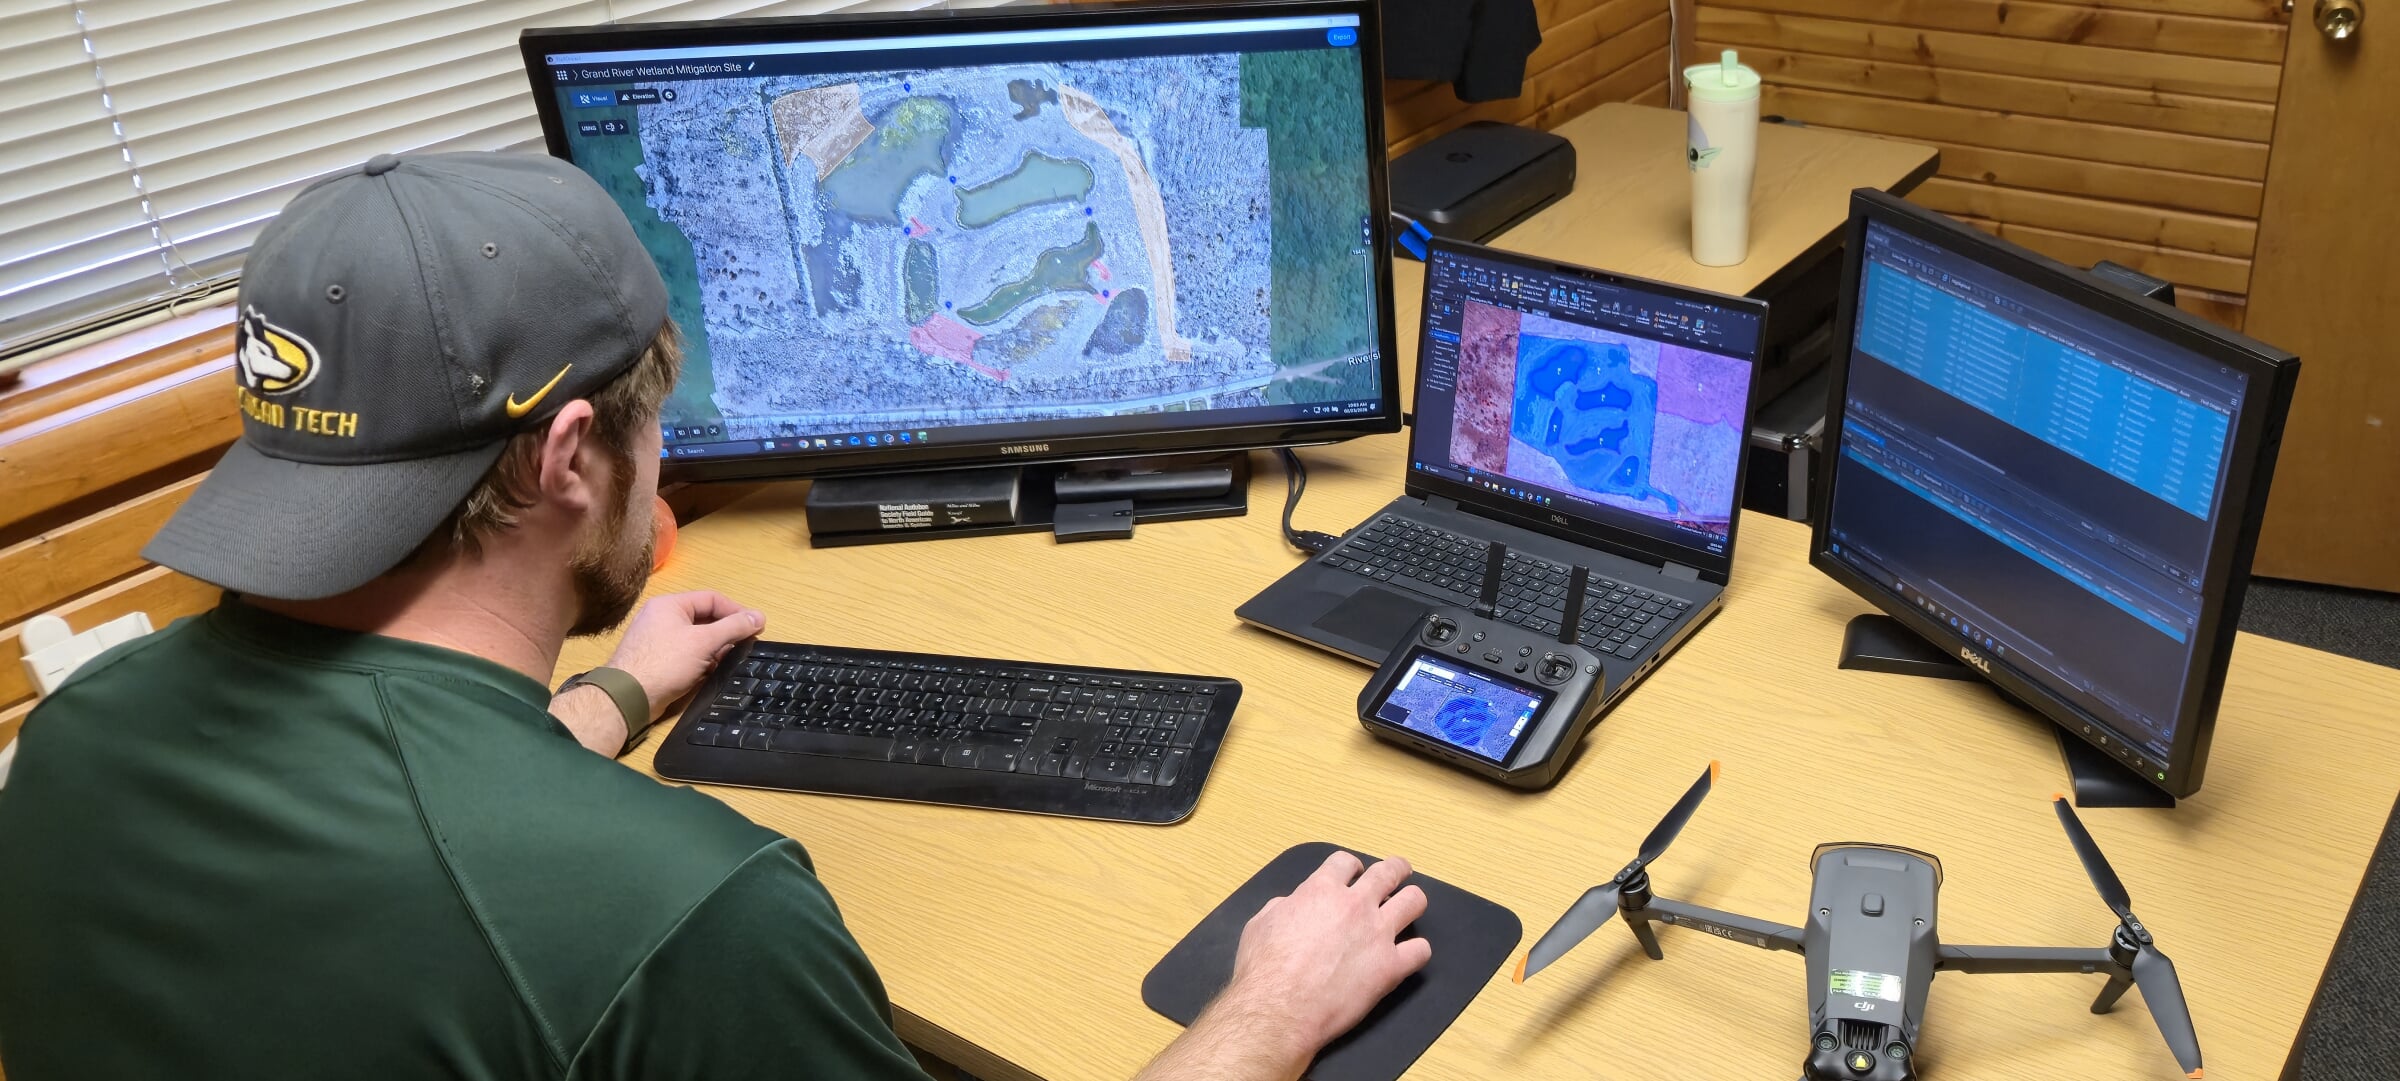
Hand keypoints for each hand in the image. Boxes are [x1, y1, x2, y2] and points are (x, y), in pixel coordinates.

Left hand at [604, 590, 763, 720]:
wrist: (628, 697)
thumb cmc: (665, 663)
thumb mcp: (704, 642)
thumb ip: (733, 627)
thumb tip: (759, 617)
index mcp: (670, 605)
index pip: (712, 599)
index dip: (737, 611)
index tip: (756, 627)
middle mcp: (663, 618)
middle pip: (705, 618)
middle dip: (727, 632)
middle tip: (746, 645)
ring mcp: (659, 640)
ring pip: (697, 638)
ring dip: (716, 648)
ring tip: (730, 660)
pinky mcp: (659, 661)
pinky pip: (688, 654)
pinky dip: (703, 660)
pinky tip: (712, 672)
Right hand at [1218, 852, 1432, 1059]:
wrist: (1280, 1008)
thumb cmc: (1264, 969)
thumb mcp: (1261, 924)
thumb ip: (1283, 907)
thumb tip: (1292, 905)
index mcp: (1321, 890)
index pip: (1345, 862)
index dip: (1350, 866)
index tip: (1354, 873)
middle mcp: (1355, 905)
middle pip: (1388, 872)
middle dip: (1395, 869)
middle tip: (1399, 872)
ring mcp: (1377, 934)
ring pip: (1414, 901)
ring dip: (1412, 900)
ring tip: (1410, 905)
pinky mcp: (1391, 967)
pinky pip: (1421, 950)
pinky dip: (1417, 951)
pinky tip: (1409, 955)